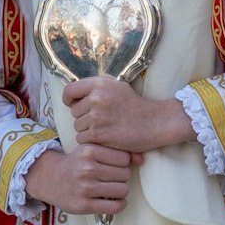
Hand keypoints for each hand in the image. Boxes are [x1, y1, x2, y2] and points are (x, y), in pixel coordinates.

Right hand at [23, 143, 140, 215]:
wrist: (49, 178)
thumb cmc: (77, 162)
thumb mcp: (92, 149)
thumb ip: (116, 151)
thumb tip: (141, 159)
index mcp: (90, 151)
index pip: (124, 158)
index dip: (122, 163)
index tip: (114, 165)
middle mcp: (87, 169)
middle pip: (125, 174)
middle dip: (122, 177)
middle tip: (112, 178)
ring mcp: (85, 188)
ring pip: (122, 190)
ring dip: (121, 191)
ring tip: (112, 188)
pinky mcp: (84, 205)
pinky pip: (115, 207)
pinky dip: (119, 205)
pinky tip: (114, 201)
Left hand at [65, 76, 193, 153]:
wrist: (155, 122)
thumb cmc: (135, 104)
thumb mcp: (117, 86)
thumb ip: (96, 86)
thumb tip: (74, 93)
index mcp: (100, 84)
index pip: (70, 90)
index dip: (69, 99)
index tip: (74, 104)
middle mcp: (96, 98)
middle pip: (74, 111)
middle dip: (84, 116)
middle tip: (101, 118)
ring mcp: (96, 116)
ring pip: (77, 126)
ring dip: (87, 129)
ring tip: (105, 127)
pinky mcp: (98, 133)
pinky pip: (82, 138)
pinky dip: (91, 140)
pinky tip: (105, 136)